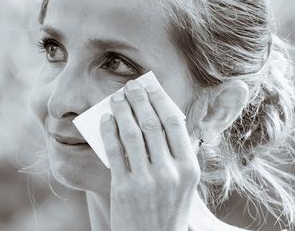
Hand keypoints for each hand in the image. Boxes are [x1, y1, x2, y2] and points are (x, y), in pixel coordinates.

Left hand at [100, 80, 200, 230]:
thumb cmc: (168, 208)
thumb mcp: (183, 183)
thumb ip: (176, 152)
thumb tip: (160, 115)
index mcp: (189, 168)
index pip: (175, 123)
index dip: (160, 100)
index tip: (150, 86)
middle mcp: (170, 173)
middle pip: (152, 124)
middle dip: (139, 100)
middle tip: (130, 86)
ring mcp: (146, 182)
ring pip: (132, 134)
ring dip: (122, 111)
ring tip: (116, 98)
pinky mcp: (124, 189)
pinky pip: (114, 152)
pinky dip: (109, 131)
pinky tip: (106, 120)